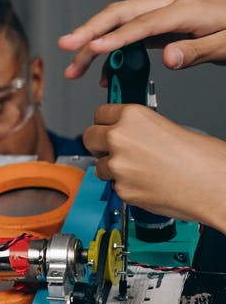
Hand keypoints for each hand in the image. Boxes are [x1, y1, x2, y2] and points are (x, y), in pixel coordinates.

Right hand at [58, 0, 225, 79]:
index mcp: (183, 9)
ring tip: (74, 70)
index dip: (114, 38)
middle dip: (87, 32)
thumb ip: (196, 51)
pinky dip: (111, 50)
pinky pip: (126, 33)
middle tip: (64, 47)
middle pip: (117, 15)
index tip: (91, 50)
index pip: (141, 24)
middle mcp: (166, 4)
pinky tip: (105, 72)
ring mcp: (160, 11)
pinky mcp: (158, 22)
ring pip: (116, 23)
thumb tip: (167, 59)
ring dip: (92, 44)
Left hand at [83, 104, 225, 229]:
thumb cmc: (205, 160)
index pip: (100, 113)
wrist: (216, 187)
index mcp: (133, 117)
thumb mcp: (169, 128)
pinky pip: (114, 186)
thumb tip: (130, 134)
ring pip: (99, 165)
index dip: (106, 122)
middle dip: (100, 144)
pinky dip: (126, 186)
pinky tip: (147, 184)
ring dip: (112, 168)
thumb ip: (141, 129)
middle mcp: (119, 138)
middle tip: (112, 149)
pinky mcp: (121, 190)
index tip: (107, 126)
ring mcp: (118, 166)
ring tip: (139, 170)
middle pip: (89, 137)